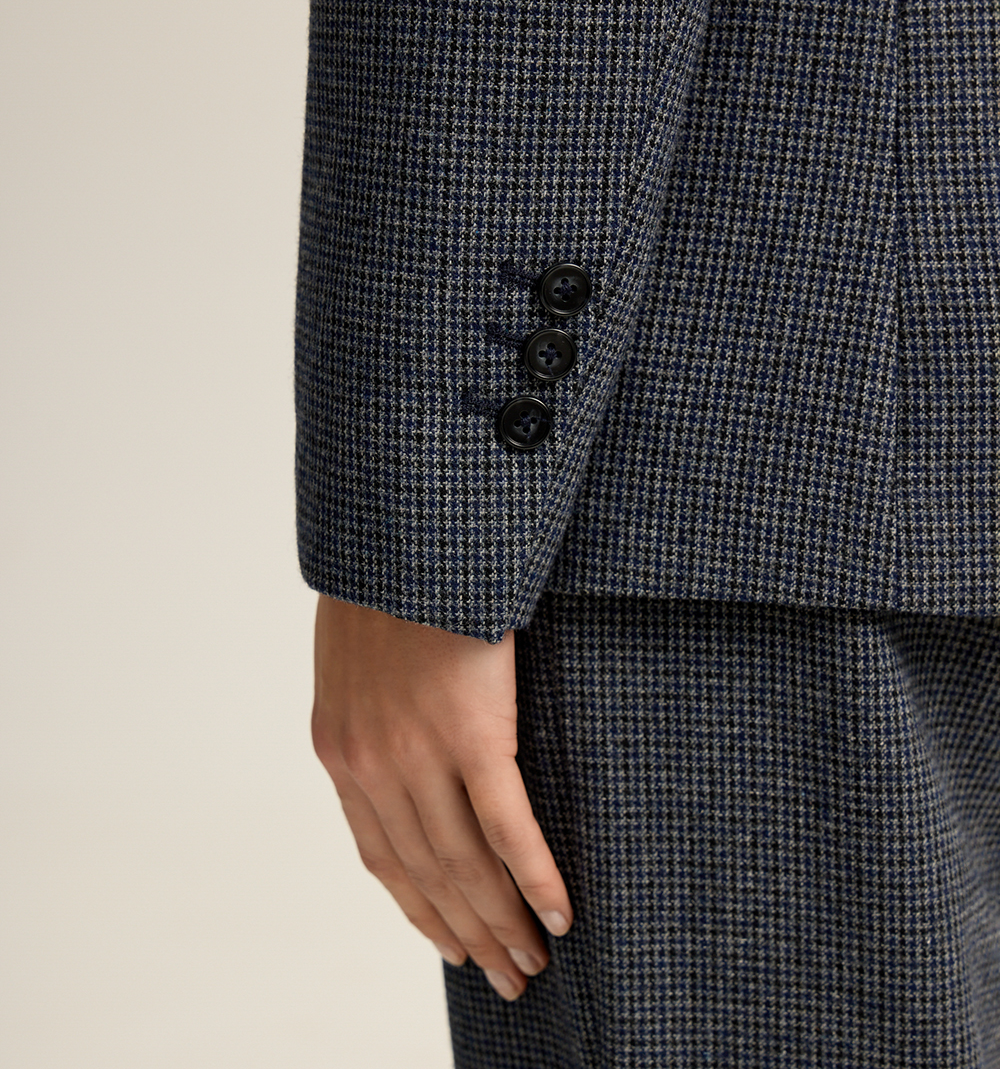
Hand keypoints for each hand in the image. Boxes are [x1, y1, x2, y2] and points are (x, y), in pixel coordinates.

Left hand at [310, 594, 573, 1001]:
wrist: (396, 535)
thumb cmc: (384, 583)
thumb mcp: (352, 657)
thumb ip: (370, 712)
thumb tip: (401, 744)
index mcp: (341, 752)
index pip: (382, 857)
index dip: (420, 911)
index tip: (451, 944)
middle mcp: (373, 768)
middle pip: (428, 875)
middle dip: (468, 932)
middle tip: (507, 978)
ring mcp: (419, 755)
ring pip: (466, 864)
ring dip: (504, 922)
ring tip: (534, 963)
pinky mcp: (471, 733)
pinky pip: (508, 826)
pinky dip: (536, 878)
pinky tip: (560, 913)